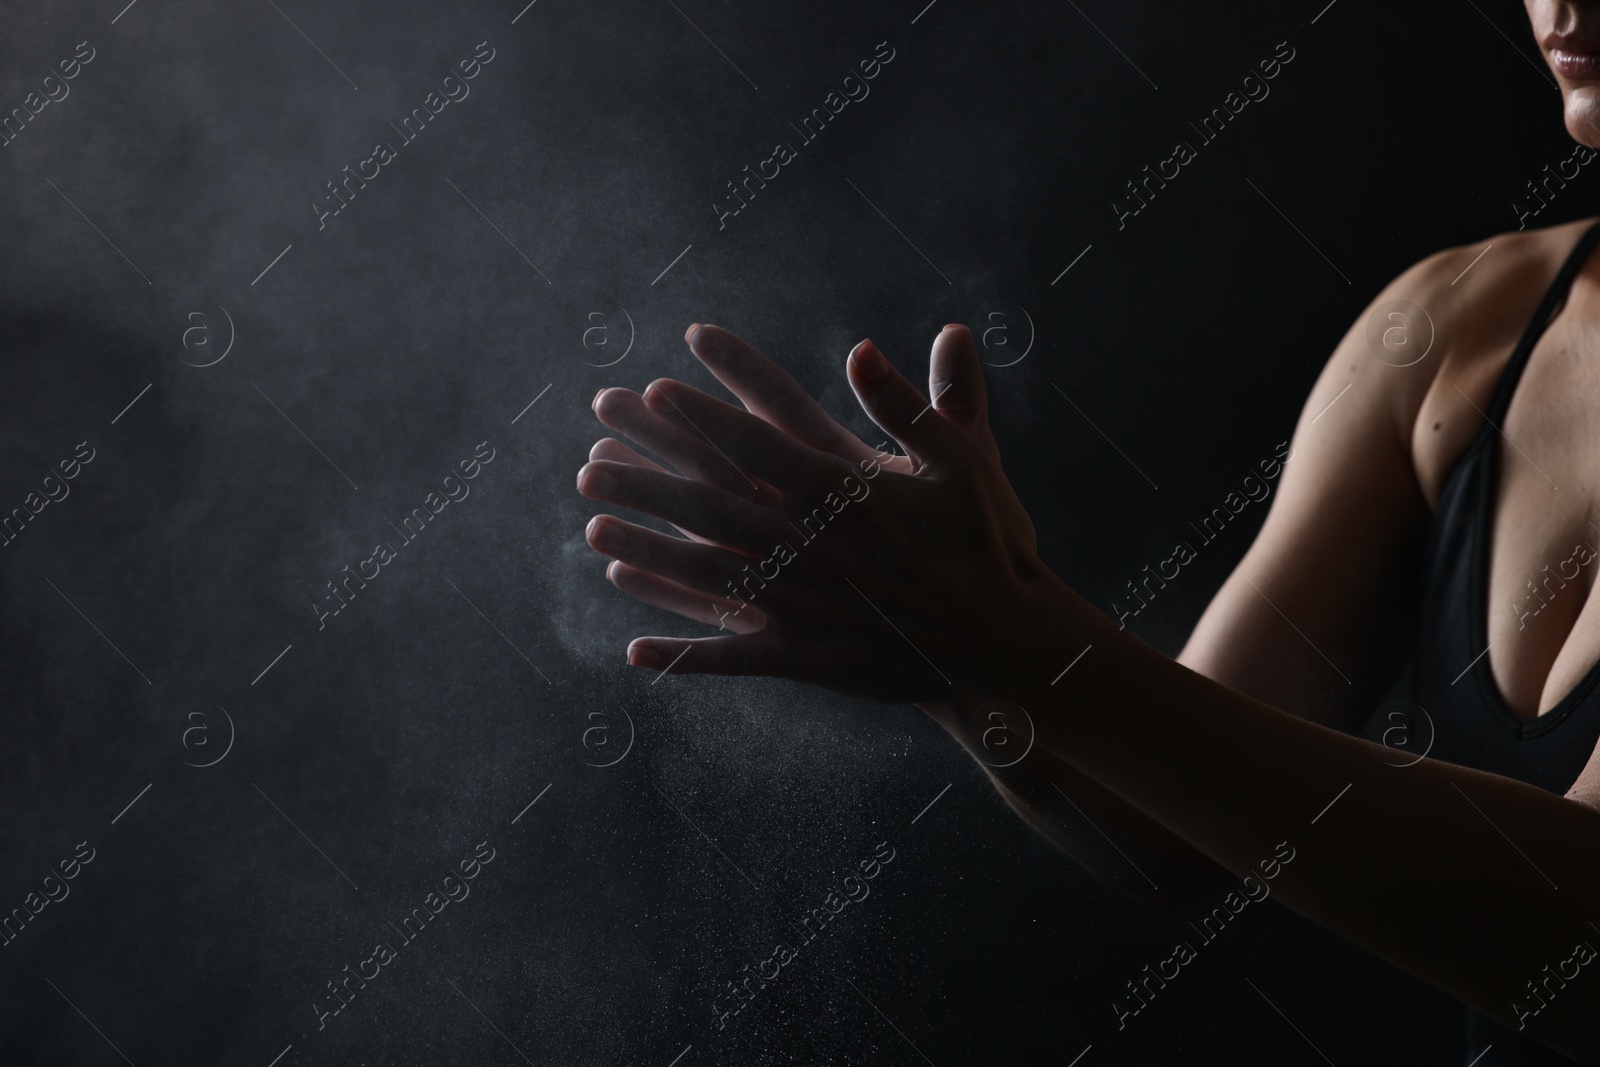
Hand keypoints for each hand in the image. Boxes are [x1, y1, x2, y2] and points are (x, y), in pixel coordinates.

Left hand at [577, 324, 1067, 701]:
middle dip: (647, 482)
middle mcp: (811, 549)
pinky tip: (633, 651)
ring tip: (593, 528)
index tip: (653, 391)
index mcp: (845, 495)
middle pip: (712, 507)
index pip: (758, 444)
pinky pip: (732, 659)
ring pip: (707, 577)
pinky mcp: (805, 658)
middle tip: (589, 461)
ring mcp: (802, 607)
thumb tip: (865, 347)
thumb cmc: (986, 545)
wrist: (1004, 646)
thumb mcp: (963, 463)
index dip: (702, 416)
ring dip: (647, 552)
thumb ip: (915, 403)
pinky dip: (683, 657)